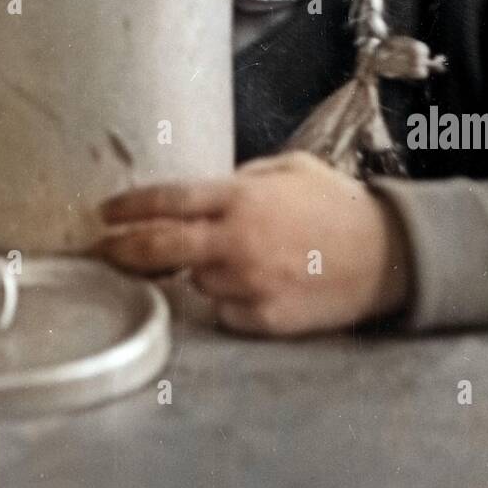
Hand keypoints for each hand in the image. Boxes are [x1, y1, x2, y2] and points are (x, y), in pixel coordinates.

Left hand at [95, 150, 412, 335]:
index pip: (165, 201)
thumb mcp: (288, 169)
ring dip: (196, 272)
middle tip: (101, 251)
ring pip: (194, 281)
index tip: (104, 213)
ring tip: (232, 259)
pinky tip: (257, 283)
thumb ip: (240, 179)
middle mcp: (236, 242)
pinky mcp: (262, 319)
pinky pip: (225, 311)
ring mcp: (247, 284)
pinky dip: (229, 299)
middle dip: (120, 249)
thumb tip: (200, 192)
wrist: (387, 256)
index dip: (128, 207)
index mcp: (240, 198)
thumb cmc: (338, 206)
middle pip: (157, 247)